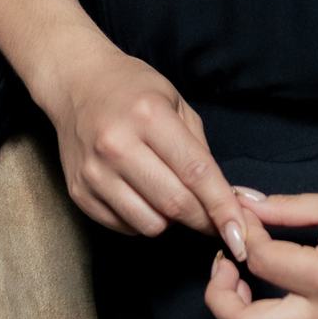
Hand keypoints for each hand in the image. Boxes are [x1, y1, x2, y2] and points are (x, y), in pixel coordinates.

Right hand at [41, 36, 248, 257]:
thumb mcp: (177, 104)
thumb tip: (233, 200)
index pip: (196, 172)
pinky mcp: (79, 192)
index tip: (240, 233)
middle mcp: (117, 145)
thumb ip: (202, 151)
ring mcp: (94, 172)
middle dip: (204, 220)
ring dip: (171, 220)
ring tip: (169, 194)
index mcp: (149, 116)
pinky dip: (142, 220)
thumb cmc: (134, 90)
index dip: (222, 206)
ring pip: (149, 223)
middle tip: (216, 221)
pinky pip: (124, 227)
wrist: (77, 84)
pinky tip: (143, 195)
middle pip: (174, 203)